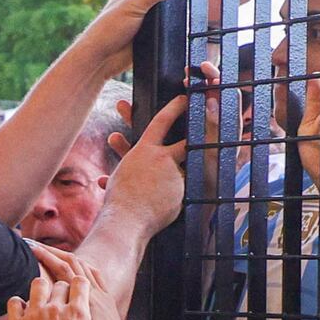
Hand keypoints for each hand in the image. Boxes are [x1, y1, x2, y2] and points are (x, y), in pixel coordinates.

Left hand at [0, 256, 127, 319]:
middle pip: (57, 284)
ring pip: (36, 286)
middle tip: (57, 302)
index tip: (74, 292)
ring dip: (39, 290)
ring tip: (39, 301)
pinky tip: (21, 311)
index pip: (79, 282)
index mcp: (78, 311)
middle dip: (59, 291)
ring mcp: (35, 314)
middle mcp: (56, 308)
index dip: (77, 285)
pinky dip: (17, 304)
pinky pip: (14, 302)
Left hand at [77, 0, 180, 70]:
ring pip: (162, 21)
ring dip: (166, 24)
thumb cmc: (107, 30)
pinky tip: (166, 37)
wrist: (101, 60)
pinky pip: (161, 36)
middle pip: (161, 3)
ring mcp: (141, 24)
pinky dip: (164, 37)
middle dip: (168, 7)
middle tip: (173, 9)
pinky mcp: (145, 39)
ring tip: (169, 24)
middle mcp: (136, 7)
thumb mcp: (133, 6)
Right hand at [107, 92, 190, 237]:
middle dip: (194, 135)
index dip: (174, 108)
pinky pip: (184, 191)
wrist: (126, 219)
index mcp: (144, 150)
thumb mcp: (121, 174)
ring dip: (182, 174)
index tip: (183, 99)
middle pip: (185, 142)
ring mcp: (174, 175)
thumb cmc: (118, 198)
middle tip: (202, 126)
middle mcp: (162, 158)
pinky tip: (169, 204)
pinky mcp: (182, 192)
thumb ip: (130, 165)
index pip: (161, 121)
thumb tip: (118, 169)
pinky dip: (178, 197)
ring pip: (186, 169)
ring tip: (180, 175)